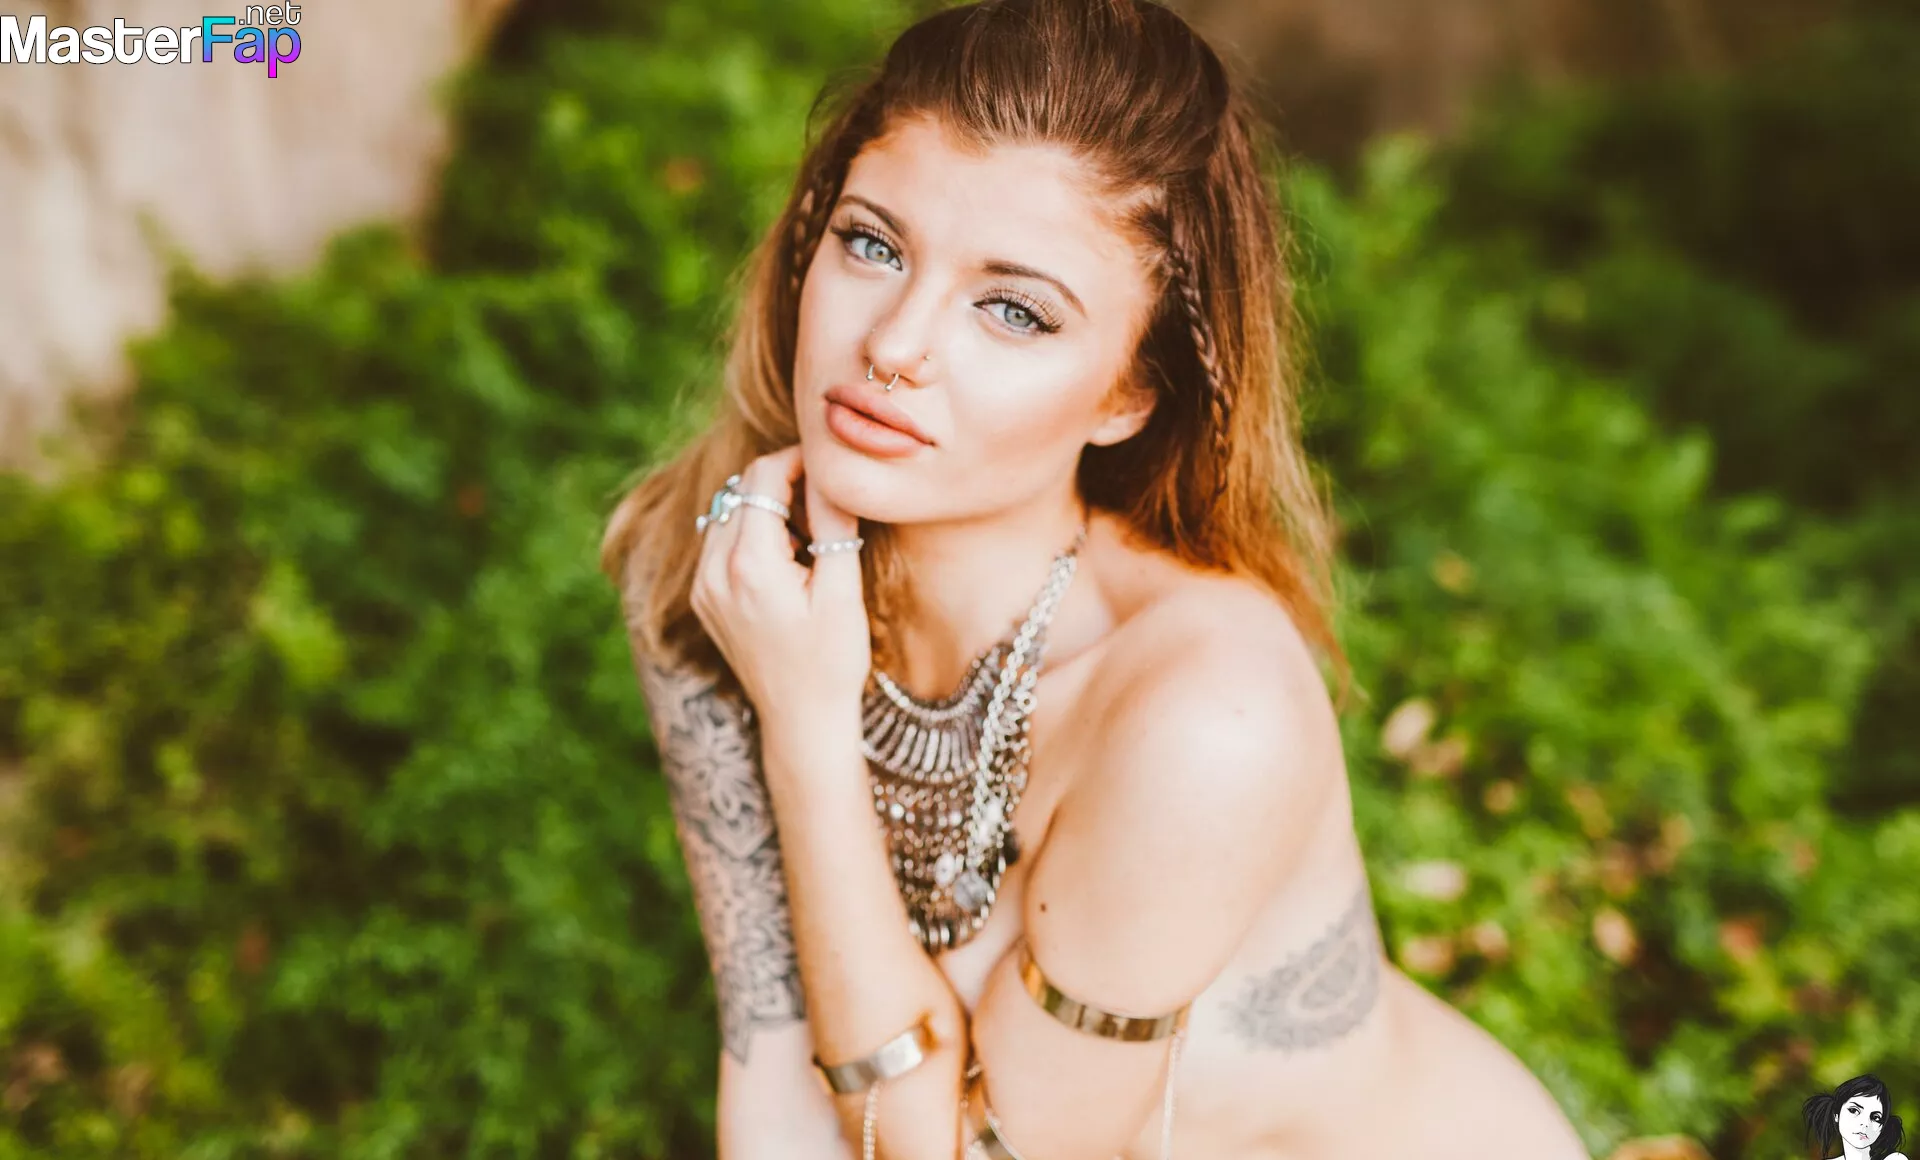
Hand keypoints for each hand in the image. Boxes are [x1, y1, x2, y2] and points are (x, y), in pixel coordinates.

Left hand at [689, 446, 870, 743]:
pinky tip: (784, 560)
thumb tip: (832, 473)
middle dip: (782, 484)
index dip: (797, 460)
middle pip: (740, 489)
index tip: (829, 469)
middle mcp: (714, 571)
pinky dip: (749, 534)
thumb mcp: (843, 592)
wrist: (801, 720)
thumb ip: (833, 526)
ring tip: (806, 536)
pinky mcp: (703, 598)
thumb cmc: (832, 662)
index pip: (762, 477)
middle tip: (824, 507)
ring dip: (764, 508)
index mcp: (749, 565)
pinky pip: (719, 541)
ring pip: (727, 511)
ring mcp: (702, 586)